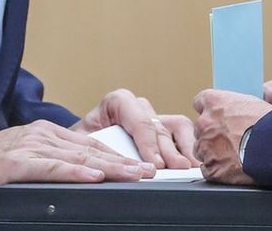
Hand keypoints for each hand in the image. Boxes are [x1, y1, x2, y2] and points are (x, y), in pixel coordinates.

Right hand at [0, 120, 153, 206]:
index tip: (140, 165)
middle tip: (149, 171)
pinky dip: (76, 171)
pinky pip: (53, 167)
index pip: (91, 144)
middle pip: (91, 149)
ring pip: (78, 157)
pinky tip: (94, 176)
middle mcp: (43, 135)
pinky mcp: (18, 162)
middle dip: (123, 161)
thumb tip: (82, 174)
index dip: (118, 155)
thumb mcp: (27, 159)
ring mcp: (31, 147)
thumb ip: (52, 162)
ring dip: (109, 167)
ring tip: (133, 175)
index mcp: (47, 134)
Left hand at [72, 88, 198, 168]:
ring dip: (185, 146)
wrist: (81, 145)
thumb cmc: (80, 143)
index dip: (149, 144)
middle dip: (169, 150)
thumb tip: (115, 168)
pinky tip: (191, 164)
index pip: (139, 121)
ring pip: (177, 126)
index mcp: (118, 102)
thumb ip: (98, 151)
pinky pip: (182, 134)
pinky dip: (188, 148)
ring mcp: (153, 116)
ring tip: (189, 166)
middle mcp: (139, 107)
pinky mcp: (163, 129)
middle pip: (160, 127)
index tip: (154, 164)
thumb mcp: (83, 144)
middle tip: (176, 168)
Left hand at [192, 89, 271, 184]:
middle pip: (200, 129)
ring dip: (213, 153)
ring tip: (234, 155)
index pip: (200, 102)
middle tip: (230, 139)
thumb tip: (234, 113)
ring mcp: (206, 147)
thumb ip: (234, 107)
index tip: (216, 117)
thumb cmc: (270, 124)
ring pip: (202, 150)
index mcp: (214, 103)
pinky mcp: (212, 169)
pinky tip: (233, 167)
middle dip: (212, 134)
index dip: (210, 111)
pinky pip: (208, 170)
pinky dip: (218, 170)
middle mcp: (205, 123)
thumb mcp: (252, 103)